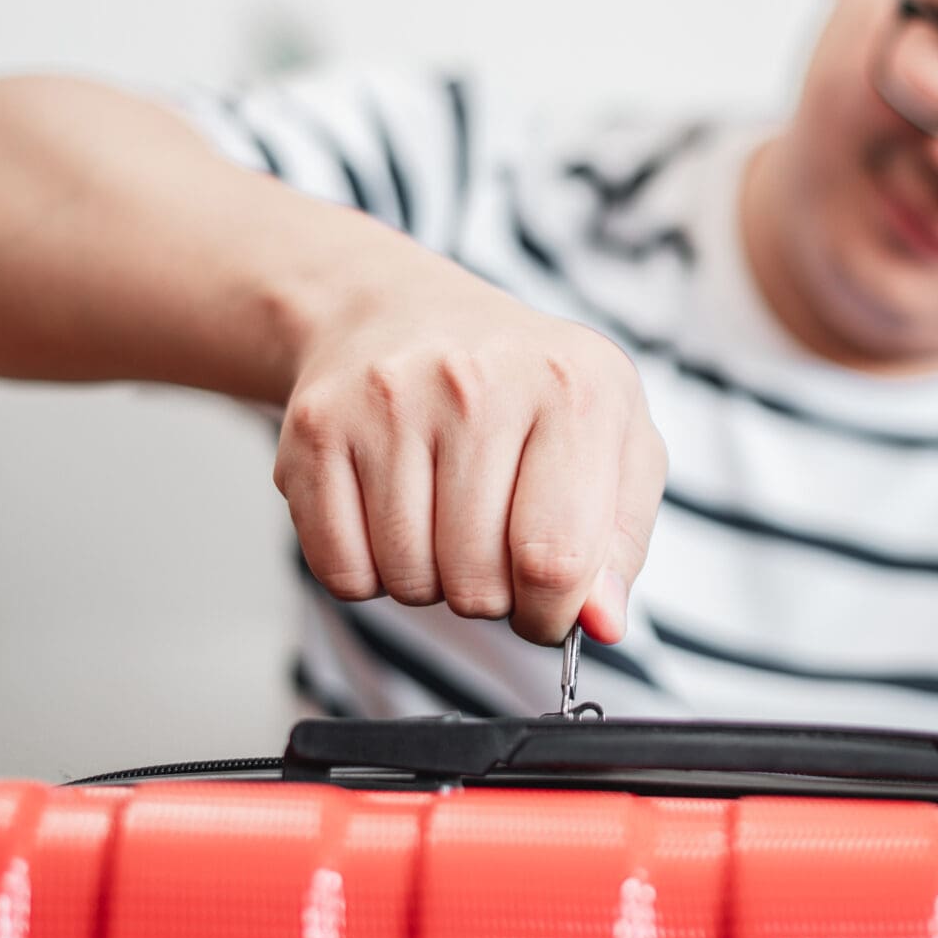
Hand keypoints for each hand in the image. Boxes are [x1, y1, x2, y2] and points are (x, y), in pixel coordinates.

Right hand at [274, 250, 666, 645]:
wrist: (403, 312)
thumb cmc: (526, 390)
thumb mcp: (613, 444)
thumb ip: (621, 543)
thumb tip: (602, 625)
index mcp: (573, 388)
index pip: (558, 560)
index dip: (553, 613)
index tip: (546, 605)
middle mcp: (477, 383)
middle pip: (477, 583)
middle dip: (490, 594)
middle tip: (490, 542)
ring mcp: (388, 400)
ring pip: (408, 580)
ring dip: (428, 581)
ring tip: (441, 518)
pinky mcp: (316, 427)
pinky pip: (340, 570)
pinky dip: (367, 572)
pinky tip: (390, 514)